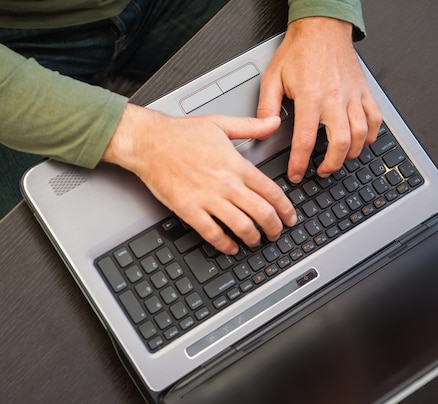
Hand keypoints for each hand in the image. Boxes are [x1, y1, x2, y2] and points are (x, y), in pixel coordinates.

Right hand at [102, 104, 296, 254]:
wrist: (148, 142)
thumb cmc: (179, 133)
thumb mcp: (220, 123)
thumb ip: (251, 126)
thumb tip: (274, 122)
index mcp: (236, 165)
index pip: (271, 191)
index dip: (285, 208)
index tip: (289, 217)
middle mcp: (225, 183)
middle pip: (261, 212)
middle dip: (274, 227)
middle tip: (277, 233)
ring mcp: (207, 198)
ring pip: (241, 226)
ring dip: (253, 238)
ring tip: (256, 241)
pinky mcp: (189, 209)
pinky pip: (212, 233)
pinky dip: (225, 244)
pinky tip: (230, 247)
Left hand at [258, 17, 382, 182]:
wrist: (322, 28)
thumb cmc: (298, 52)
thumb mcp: (272, 78)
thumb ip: (266, 108)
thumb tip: (263, 132)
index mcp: (310, 96)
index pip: (306, 140)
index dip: (300, 163)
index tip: (296, 174)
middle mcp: (334, 98)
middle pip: (340, 142)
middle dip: (331, 164)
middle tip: (320, 172)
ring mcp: (353, 95)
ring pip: (361, 134)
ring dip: (350, 154)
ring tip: (337, 161)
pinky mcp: (364, 92)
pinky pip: (376, 119)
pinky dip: (371, 136)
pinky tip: (361, 143)